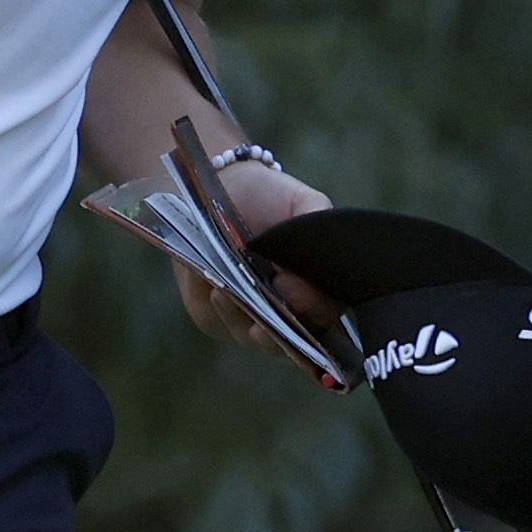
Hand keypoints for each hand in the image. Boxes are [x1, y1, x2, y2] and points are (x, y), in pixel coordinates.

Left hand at [173, 158, 337, 357]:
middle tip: (262, 323)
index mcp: (316, 290)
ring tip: (224, 290)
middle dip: (275, 335)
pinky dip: (210, 303)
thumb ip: (322, 223)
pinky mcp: (213, 315)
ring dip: (238, 315)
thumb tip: (321, 261)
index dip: (312, 311)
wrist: (219, 188)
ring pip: (249, 335)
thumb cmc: (269, 196)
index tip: (292, 291)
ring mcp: (249, 318)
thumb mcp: (304, 203)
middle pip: (288, 343)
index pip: (325, 317)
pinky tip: (207, 281)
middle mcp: (285, 312)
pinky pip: (214, 321)